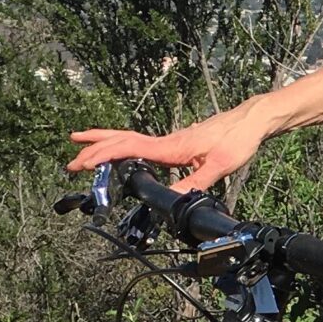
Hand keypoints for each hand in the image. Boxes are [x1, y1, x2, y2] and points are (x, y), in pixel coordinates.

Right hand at [66, 107, 272, 192]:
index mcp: (171, 147)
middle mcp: (167, 141)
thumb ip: (195, 182)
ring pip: (130, 139)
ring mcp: (171, 141)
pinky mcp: (178, 144)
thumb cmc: (238, 139)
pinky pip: (143, 143)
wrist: (252, 121)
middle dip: (94, 148)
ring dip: (106, 142)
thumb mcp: (219, 165)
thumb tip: (173, 199)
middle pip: (122, 141)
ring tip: (83, 144)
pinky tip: (123, 152)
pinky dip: (124, 145)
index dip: (102, 155)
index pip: (128, 149)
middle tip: (70, 159)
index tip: (81, 162)